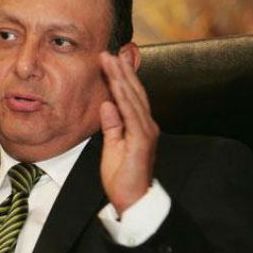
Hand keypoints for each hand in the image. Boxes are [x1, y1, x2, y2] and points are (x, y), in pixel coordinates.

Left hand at [99, 48, 158, 215]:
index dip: (121, 77)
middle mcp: (146, 125)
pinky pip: (132, 115)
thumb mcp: (113, 146)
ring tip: (111, 60)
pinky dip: (124, 98)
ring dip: (122, 78)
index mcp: (139, 126)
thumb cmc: (123, 177)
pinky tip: (116, 85)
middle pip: (133, 92)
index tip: (111, 59)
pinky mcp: (142, 141)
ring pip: (133, 98)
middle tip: (110, 51)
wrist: (132, 200)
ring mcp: (145, 132)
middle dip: (122, 70)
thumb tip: (107, 104)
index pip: (129, 96)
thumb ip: (112, 125)